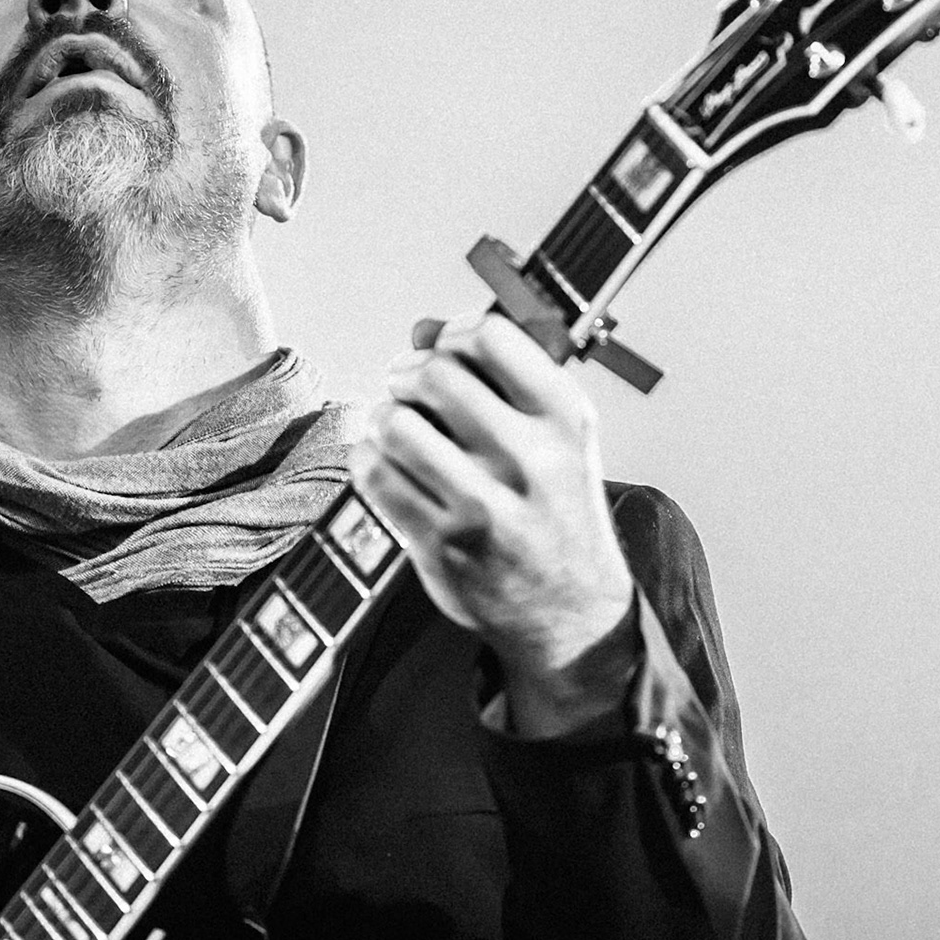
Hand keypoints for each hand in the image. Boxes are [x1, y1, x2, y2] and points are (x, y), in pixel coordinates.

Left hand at [350, 313, 639, 735]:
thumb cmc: (556, 508)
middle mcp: (530, 459)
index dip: (454, 333)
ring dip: (384, 416)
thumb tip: (422, 328)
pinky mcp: (442, 544)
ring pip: (396, 423)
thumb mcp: (557, 438)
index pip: (490, 338)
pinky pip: (375, 474)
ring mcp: (484, 505)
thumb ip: (499, 378)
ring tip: (396, 427)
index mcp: (566, 420)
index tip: (445, 347)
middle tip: (406, 386)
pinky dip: (368, 457)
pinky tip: (385, 462)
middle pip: (434, 374)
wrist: (571, 611)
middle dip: (407, 373)